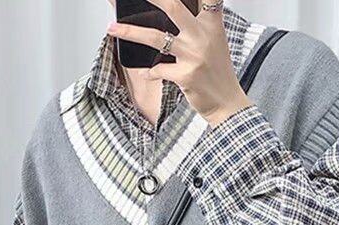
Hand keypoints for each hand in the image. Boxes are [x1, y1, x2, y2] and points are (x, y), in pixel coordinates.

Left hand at [107, 0, 254, 126]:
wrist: (226, 102)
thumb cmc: (217, 70)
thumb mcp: (214, 40)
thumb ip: (197, 22)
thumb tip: (168, 9)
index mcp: (211, 23)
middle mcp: (202, 36)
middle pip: (173, 6)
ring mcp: (193, 56)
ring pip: (155, 37)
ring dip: (130, 32)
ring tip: (112, 27)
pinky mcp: (185, 76)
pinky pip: (157, 69)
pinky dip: (148, 71)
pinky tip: (145, 72)